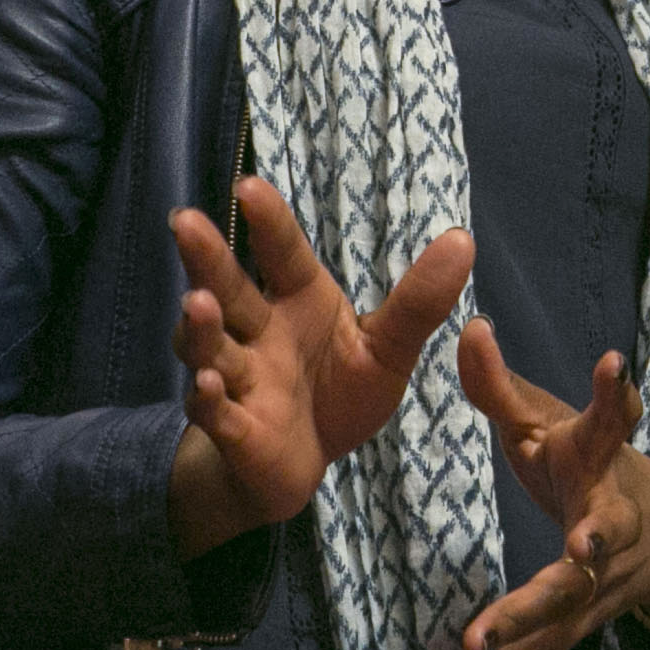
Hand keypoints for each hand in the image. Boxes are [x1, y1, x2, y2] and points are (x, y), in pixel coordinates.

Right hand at [165, 178, 473, 558]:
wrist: (305, 464)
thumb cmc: (340, 393)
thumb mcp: (388, 348)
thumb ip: (419, 302)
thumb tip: (463, 239)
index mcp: (298, 300)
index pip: (283, 253)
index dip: (269, 222)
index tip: (250, 185)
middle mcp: (259, 332)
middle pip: (229, 289)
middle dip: (207, 259)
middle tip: (186, 222)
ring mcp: (240, 379)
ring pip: (211, 347)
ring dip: (202, 327)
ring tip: (200, 303)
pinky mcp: (235, 429)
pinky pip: (216, 411)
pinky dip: (208, 399)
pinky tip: (206, 384)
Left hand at [453, 326, 649, 649]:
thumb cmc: (590, 465)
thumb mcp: (549, 421)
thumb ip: (501, 386)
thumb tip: (468, 329)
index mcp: (605, 458)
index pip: (616, 418)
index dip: (615, 392)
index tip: (614, 363)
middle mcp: (615, 518)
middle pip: (607, 530)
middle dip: (595, 538)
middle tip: (581, 545)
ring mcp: (605, 574)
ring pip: (571, 602)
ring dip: (527, 622)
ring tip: (477, 642)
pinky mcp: (588, 615)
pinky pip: (549, 647)